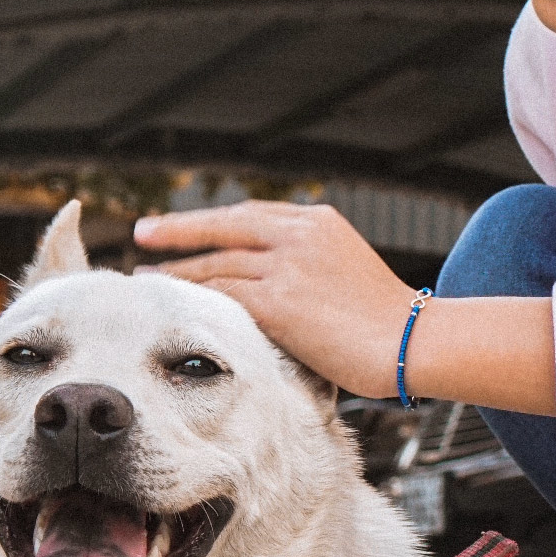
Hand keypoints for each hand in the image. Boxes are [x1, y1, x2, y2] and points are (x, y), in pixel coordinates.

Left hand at [137, 201, 412, 399]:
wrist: (412, 341)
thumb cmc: (387, 322)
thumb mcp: (348, 271)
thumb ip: (309, 265)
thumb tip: (274, 282)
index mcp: (318, 222)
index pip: (252, 215)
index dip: (213, 222)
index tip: (183, 226)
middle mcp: (299, 235)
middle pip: (225, 227)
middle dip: (179, 230)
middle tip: (143, 233)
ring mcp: (288, 265)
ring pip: (217, 262)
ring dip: (177, 270)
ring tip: (148, 277)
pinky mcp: (280, 301)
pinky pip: (223, 293)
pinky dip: (193, 297)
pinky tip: (173, 302)